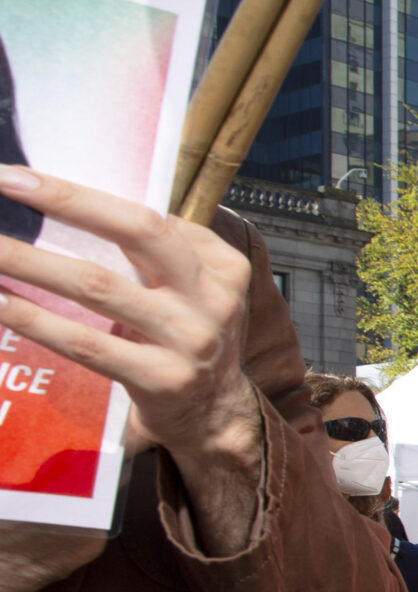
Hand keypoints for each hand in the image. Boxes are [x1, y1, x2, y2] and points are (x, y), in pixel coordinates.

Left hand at [0, 167, 259, 464]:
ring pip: (97, 286)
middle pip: (138, 233)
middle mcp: (212, 299)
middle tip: (6, 186)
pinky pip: (86, 343)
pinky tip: (3, 303)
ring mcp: (190, 341)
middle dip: (67, 202)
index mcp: (221, 266)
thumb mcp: (191, 289)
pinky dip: (37, 320)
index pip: (150, 215)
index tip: (23, 178)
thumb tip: (72, 204)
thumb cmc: (186, 339)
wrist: (213, 413)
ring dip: (32, 262)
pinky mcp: (161, 380)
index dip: (82, 193)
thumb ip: (155, 251)